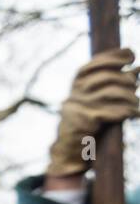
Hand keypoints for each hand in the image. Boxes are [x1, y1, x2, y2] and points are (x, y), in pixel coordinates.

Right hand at [48, 47, 139, 176]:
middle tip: (135, 87)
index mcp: (77, 83)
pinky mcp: (86, 120)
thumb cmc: (89, 119)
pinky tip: (135, 115)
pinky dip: (129, 112)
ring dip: (131, 98)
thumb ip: (117, 83)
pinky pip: (114, 111)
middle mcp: (76, 92)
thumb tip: (138, 69)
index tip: (131, 57)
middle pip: (107, 76)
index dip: (115, 56)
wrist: (71, 147)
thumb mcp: (99, 98)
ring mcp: (80, 105)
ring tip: (136, 105)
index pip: (96, 62)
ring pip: (113, 92)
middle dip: (127, 80)